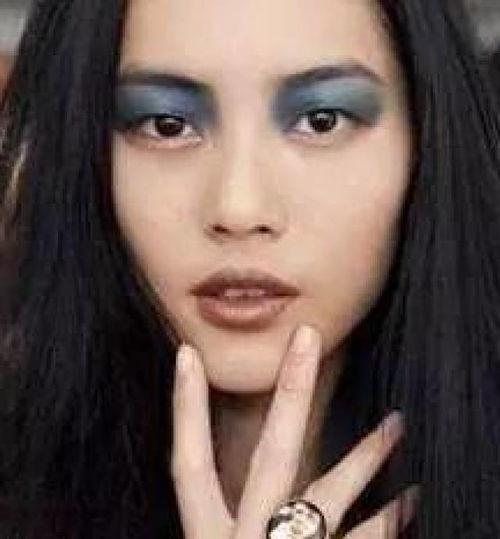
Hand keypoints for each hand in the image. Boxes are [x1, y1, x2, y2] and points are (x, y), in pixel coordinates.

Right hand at [171, 325, 418, 537]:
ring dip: (366, 457)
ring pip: (330, 497)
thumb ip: (231, 524)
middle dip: (289, 393)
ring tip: (397, 424)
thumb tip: (260, 485)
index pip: (187, 463)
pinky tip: (410, 501)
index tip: (186, 354)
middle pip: (271, 458)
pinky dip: (389, 521)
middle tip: (308, 337)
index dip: (185, 407)